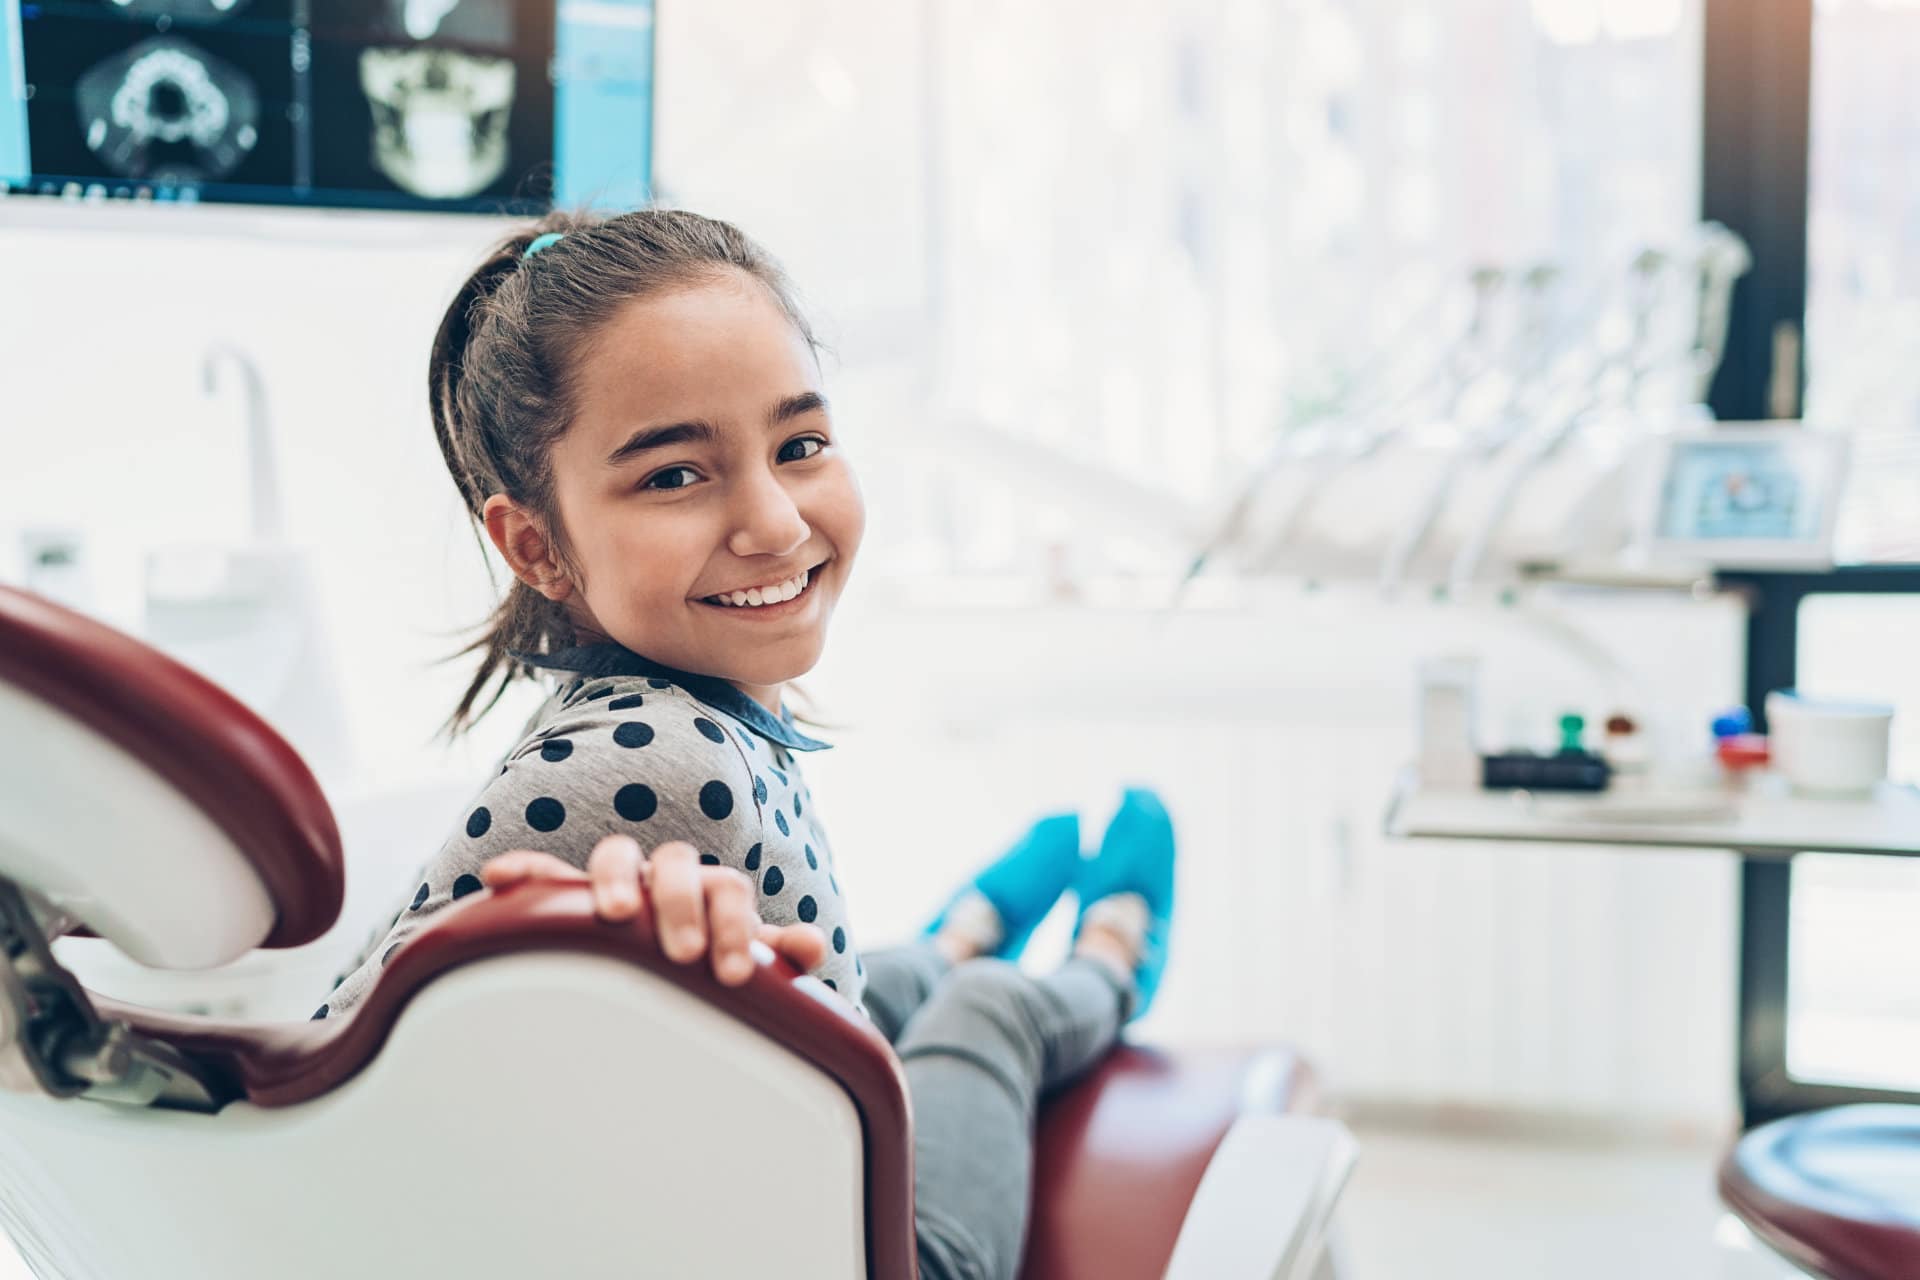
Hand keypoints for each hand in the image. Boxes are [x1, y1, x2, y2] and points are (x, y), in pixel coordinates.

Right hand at [480, 835, 827, 985]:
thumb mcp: (738, 964)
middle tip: (685, 953)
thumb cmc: (699, 967)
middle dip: (682, 902)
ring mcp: (618, 883)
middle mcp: (664, 877)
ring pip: (616, 855)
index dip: (733, 923)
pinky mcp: (568, 898)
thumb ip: (775, 953)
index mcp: (709, 891)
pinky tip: (500, 879)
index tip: (730, 974)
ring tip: (615, 914)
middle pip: (677, 863)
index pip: (727, 888)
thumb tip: (810, 945)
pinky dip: (525, 871)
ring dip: (616, 878)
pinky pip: (545, 874)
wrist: (658, 972)